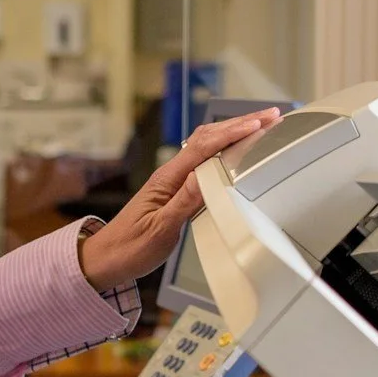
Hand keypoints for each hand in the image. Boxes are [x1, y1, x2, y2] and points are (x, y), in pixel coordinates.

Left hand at [78, 109, 283, 292]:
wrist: (105, 260)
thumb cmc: (129, 248)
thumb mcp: (160, 231)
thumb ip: (183, 203)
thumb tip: (206, 175)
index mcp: (167, 180)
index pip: (204, 148)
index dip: (233, 133)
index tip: (259, 124)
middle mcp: (170, 175)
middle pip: (208, 138)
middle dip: (241, 124)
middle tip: (271, 116)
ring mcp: (173, 181)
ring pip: (206, 146)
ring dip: (233, 132)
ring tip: (261, 125)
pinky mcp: (175, 191)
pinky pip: (203, 162)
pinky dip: (223, 149)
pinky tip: (235, 150)